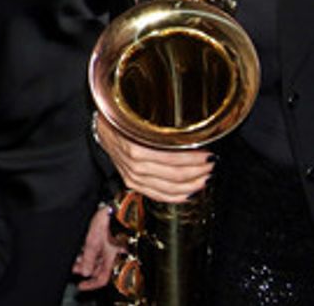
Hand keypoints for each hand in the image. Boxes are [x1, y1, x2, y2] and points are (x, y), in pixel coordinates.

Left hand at [73, 205, 122, 290]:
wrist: (114, 207)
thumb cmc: (107, 221)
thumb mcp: (93, 241)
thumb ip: (88, 258)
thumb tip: (84, 273)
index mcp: (112, 259)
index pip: (102, 279)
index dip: (91, 285)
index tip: (80, 286)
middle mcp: (112, 255)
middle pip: (97, 269)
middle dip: (84, 270)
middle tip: (72, 268)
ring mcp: (108, 247)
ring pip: (95, 260)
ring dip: (83, 261)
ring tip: (73, 258)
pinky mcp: (105, 239)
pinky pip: (96, 251)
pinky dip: (86, 252)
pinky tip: (79, 249)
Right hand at [93, 113, 212, 202]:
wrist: (102, 128)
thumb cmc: (121, 120)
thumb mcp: (139, 116)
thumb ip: (164, 127)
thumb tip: (194, 131)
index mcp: (136, 147)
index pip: (174, 159)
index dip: (195, 159)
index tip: (209, 153)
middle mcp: (135, 165)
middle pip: (176, 175)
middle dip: (198, 171)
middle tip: (211, 164)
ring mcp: (133, 177)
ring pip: (170, 188)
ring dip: (192, 184)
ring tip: (205, 177)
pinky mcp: (133, 183)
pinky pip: (159, 196)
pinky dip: (177, 196)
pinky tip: (189, 192)